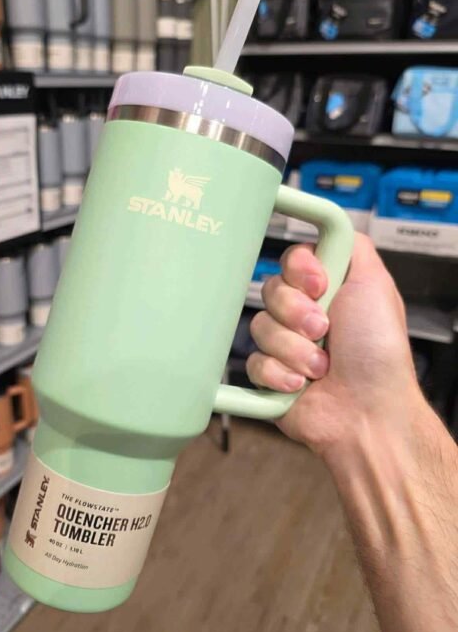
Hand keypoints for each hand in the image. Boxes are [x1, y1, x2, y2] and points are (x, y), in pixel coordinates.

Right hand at [247, 234, 424, 457]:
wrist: (369, 411)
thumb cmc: (379, 353)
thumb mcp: (376, 284)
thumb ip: (352, 245)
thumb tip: (332, 221)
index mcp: (326, 291)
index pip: (290, 261)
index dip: (300, 272)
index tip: (319, 285)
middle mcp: (303, 314)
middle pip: (269, 290)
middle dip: (297, 313)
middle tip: (324, 330)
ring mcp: (284, 345)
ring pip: (259, 326)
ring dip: (294, 349)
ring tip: (321, 367)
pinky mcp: (268, 375)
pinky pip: (251, 362)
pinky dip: (278, 373)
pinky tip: (300, 384)